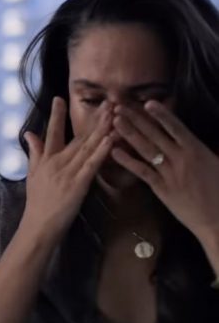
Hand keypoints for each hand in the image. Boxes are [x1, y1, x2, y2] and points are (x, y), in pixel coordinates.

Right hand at [22, 97, 112, 239]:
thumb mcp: (32, 174)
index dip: (56, 115)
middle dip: (93, 119)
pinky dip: (101, 151)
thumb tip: (29, 133)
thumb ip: (34, 152)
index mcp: (46, 159)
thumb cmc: (37, 201)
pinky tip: (110, 138)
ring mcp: (68, 172)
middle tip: (107, 102)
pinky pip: (92, 165)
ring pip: (87, 147)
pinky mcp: (78, 184)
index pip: (52, 132)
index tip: (60, 97)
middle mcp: (57, 162)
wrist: (39, 224)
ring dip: (102, 129)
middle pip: (78, 137)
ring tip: (114, 114)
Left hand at [111, 100, 218, 243]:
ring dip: (129, 134)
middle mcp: (181, 158)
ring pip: (146, 150)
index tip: (147, 102)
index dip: (161, 114)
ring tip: (114, 122)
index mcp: (197, 149)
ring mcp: (170, 173)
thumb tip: (190, 138)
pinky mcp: (162, 188)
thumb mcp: (216, 163)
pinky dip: (128, 161)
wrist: (218, 219)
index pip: (176, 127)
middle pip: (155, 134)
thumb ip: (201, 149)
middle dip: (136, 119)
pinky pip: (142, 172)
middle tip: (119, 107)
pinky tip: (115, 152)